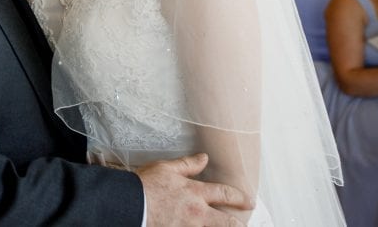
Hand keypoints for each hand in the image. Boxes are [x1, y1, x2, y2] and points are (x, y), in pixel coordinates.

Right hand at [135, 153, 251, 226]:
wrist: (128, 204)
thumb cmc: (145, 184)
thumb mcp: (166, 168)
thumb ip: (188, 164)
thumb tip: (204, 157)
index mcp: (195, 192)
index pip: (226, 194)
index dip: (241, 198)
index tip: (249, 201)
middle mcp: (196, 212)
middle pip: (227, 222)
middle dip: (237, 224)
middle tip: (242, 224)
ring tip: (223, 226)